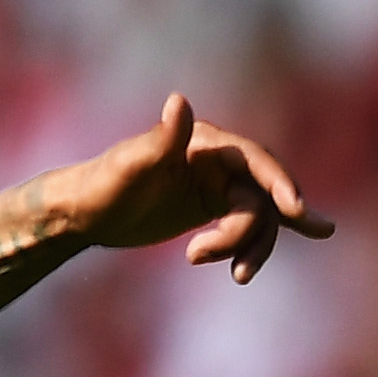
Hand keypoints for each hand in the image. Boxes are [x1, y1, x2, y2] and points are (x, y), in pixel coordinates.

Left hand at [50, 94, 334, 282]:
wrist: (82, 211)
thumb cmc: (101, 184)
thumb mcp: (131, 166)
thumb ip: (162, 138)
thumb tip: (179, 101)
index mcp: (205, 142)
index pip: (254, 159)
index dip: (279, 182)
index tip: (295, 210)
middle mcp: (219, 160)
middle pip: (264, 192)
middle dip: (277, 222)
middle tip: (291, 245)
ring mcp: (220, 185)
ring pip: (259, 216)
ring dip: (251, 246)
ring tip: (232, 275)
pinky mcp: (215, 208)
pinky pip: (249, 226)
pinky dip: (255, 245)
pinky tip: (247, 270)